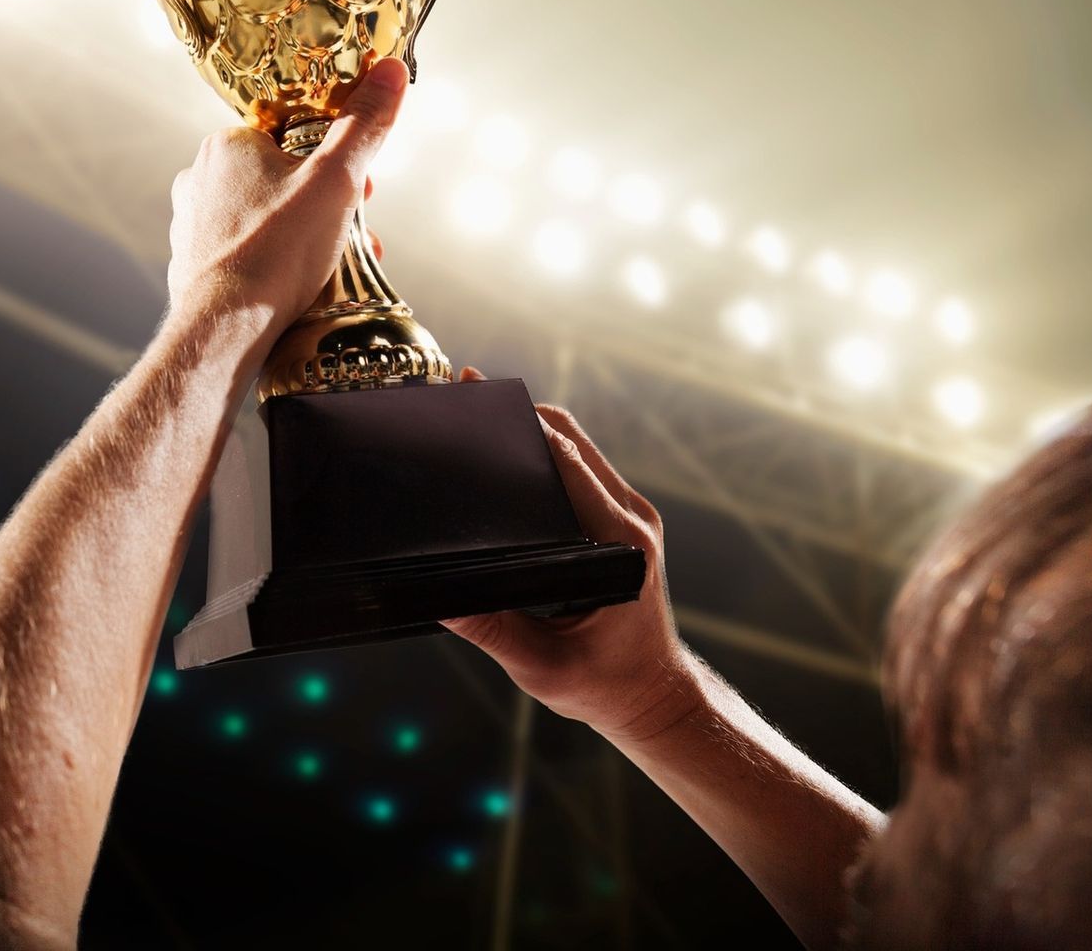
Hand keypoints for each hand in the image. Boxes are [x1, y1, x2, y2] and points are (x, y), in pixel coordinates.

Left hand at [165, 58, 405, 329]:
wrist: (226, 326)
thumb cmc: (276, 251)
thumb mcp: (337, 179)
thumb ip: (364, 126)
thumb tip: (388, 73)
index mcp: (228, 146)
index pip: (289, 137)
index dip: (331, 161)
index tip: (359, 187)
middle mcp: (199, 178)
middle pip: (279, 180)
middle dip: (323, 206)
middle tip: (353, 231)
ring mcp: (192, 224)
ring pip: (263, 219)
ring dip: (302, 237)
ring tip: (333, 265)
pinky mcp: (193, 265)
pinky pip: (243, 254)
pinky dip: (273, 265)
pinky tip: (297, 286)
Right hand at [443, 387, 700, 742]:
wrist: (653, 699)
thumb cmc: (604, 684)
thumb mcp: (538, 664)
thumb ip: (490, 627)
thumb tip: (438, 594)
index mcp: (618, 543)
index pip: (567, 461)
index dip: (522, 425)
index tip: (478, 400)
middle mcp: (631, 519)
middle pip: (572, 437)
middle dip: (519, 411)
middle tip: (465, 392)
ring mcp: (632, 517)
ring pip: (579, 446)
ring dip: (533, 427)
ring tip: (479, 414)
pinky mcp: (624, 522)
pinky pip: (583, 467)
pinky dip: (547, 450)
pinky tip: (508, 453)